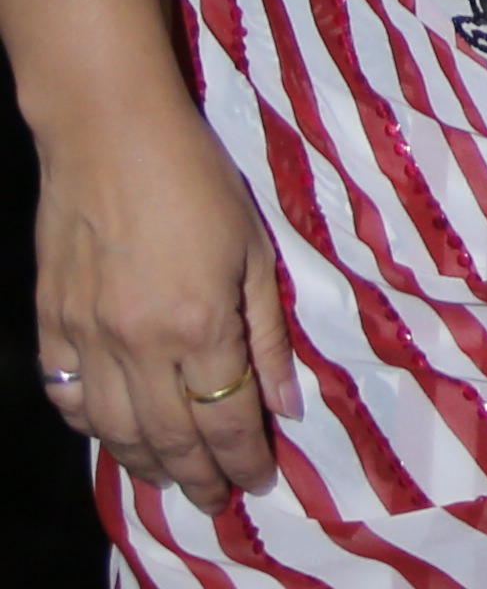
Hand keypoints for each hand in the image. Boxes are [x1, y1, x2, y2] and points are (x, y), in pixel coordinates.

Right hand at [34, 87, 289, 511]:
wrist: (109, 135)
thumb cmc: (198, 180)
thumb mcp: (255, 249)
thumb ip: (268, 333)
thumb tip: (285, 403)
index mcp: (200, 324)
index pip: (226, 419)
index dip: (245, 459)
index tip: (260, 483)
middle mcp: (139, 343)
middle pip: (170, 437)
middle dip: (198, 477)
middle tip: (217, 500)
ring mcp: (87, 338)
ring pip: (116, 430)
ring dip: (146, 465)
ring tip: (173, 481)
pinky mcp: (51, 326)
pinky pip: (69, 398)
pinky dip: (94, 429)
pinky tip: (115, 437)